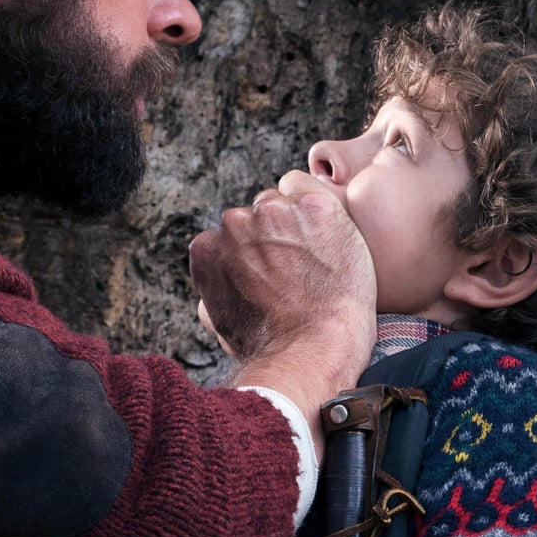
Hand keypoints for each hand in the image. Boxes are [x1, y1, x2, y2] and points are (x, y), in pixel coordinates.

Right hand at [190, 170, 375, 424]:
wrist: (315, 348)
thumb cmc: (271, 344)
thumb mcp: (220, 322)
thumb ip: (213, 287)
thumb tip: (215, 276)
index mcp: (208, 247)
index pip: (229, 236)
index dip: (253, 254)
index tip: (272, 273)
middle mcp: (234, 222)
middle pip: (255, 215)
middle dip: (273, 235)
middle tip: (297, 268)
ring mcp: (274, 211)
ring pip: (283, 202)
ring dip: (296, 221)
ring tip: (316, 259)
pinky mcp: (314, 205)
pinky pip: (310, 188)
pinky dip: (319, 207)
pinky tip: (328, 235)